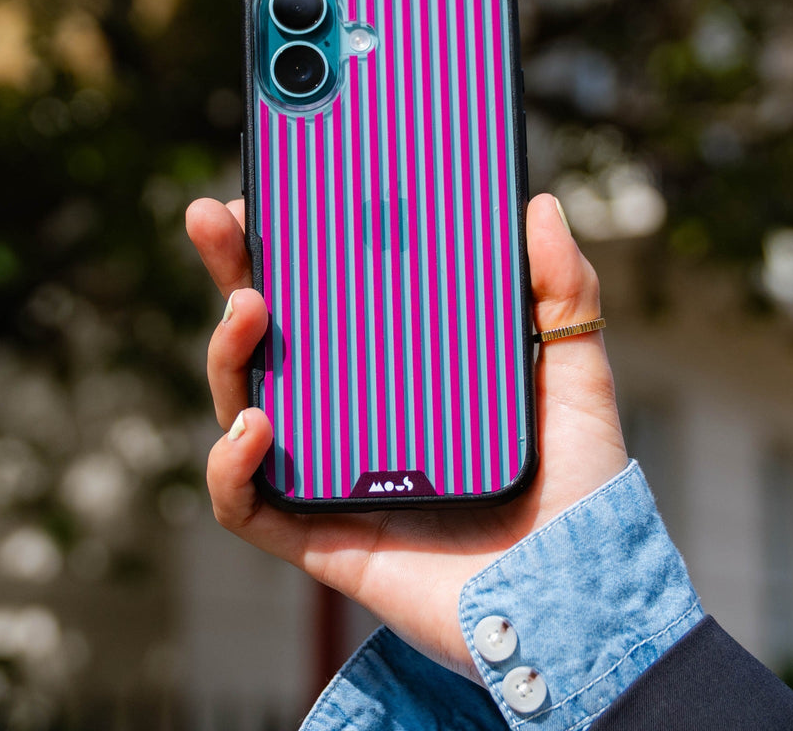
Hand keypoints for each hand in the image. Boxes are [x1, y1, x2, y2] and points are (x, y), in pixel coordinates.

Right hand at [185, 193, 626, 680]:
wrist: (575, 603)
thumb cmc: (577, 494)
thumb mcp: (576, 380)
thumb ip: (566, 297)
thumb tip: (539, 206)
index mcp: (401, 372)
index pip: (334, 299)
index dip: (298, 246)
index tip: (281, 190)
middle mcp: (354, 416)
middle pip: (274, 338)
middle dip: (233, 272)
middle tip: (216, 217)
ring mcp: (330, 474)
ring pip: (243, 405)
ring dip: (227, 354)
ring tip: (248, 308)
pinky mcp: (318, 536)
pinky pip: (246, 505)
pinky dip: (229, 467)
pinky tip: (256, 427)